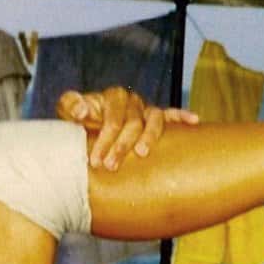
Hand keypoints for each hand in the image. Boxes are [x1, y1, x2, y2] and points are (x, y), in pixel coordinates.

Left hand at [56, 86, 199, 169]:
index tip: (96, 161)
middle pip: (132, 123)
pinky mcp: (156, 118)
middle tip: (110, 166)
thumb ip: (71, 105)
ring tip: (142, 153)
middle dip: (121, 146)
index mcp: (113, 96)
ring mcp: (147, 109)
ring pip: (154, 121)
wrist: (90, 122)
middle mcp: (133, 101)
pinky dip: (183, 116)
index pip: (112, 118)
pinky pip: (172, 114)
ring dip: (149, 138)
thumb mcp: (68, 109)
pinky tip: (195, 121)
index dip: (104, 140)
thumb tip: (83, 112)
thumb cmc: (79, 118)